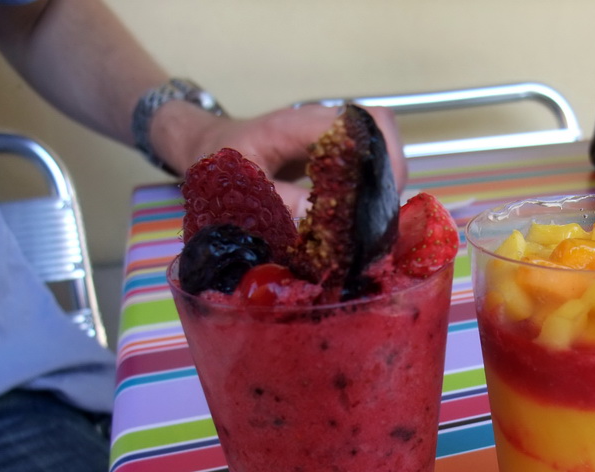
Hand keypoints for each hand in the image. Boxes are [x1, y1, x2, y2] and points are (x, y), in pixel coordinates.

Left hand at [171, 104, 407, 215]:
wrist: (203, 147)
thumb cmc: (214, 164)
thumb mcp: (234, 188)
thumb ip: (273, 204)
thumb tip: (313, 226)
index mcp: (293, 126)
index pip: (356, 124)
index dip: (379, 159)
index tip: (379, 203)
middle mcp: (317, 122)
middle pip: (378, 127)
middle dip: (391, 171)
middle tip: (383, 217)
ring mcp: (327, 133)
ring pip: (378, 143)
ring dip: (385, 180)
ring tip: (377, 220)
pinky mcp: (332, 149)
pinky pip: (366, 159)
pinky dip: (373, 186)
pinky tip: (364, 216)